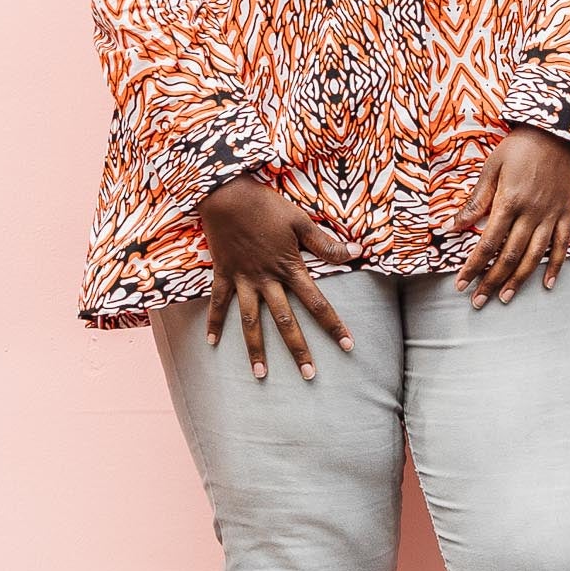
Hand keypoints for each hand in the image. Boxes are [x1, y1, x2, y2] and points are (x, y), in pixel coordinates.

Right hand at [198, 173, 362, 379]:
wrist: (227, 195)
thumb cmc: (267, 206)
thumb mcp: (301, 222)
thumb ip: (326, 244)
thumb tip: (357, 251)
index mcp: (289, 269)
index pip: (318, 303)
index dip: (334, 325)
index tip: (348, 345)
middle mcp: (267, 281)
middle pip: (285, 321)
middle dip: (299, 349)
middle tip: (309, 374)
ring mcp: (243, 280)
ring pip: (250, 321)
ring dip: (256, 349)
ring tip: (261, 374)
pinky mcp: (224, 274)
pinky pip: (219, 303)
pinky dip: (214, 322)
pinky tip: (212, 343)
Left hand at [445, 125, 569, 305]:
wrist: (558, 130)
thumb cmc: (520, 146)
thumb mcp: (492, 167)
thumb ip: (476, 200)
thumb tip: (453, 226)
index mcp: (509, 202)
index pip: (487, 243)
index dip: (473, 267)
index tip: (461, 284)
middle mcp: (531, 213)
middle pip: (509, 256)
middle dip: (491, 281)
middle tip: (478, 301)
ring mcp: (551, 215)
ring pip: (535, 256)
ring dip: (519, 280)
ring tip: (505, 297)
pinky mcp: (566, 213)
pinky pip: (563, 245)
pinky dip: (556, 266)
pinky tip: (547, 284)